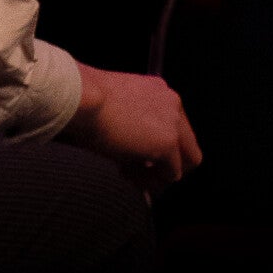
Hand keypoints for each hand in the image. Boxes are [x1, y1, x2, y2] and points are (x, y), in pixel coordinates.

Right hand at [62, 64, 202, 186]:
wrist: (84, 96)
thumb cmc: (88, 102)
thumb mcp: (116, 110)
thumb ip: (134, 128)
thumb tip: (136, 158)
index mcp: (159, 92)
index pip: (173, 128)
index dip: (154, 149)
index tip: (131, 156)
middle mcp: (173, 103)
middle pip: (188, 147)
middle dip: (165, 166)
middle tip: (138, 173)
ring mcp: (174, 123)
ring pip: (183, 164)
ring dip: (157, 176)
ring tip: (127, 173)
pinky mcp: (168, 143)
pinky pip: (170, 176)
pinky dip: (150, 181)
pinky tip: (125, 172)